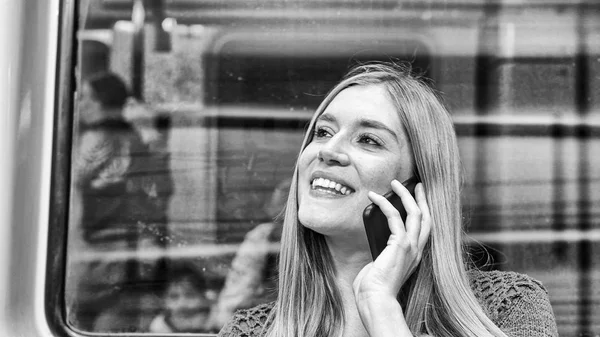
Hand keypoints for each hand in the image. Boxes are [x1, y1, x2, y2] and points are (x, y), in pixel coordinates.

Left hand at [353, 181, 430, 302]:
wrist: (375, 299)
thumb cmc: (373, 287)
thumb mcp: (380, 265)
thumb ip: (381, 254)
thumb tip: (374, 245)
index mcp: (414, 256)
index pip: (424, 229)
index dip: (423, 211)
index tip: (417, 198)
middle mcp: (417, 250)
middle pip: (426, 217)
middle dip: (421, 198)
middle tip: (416, 184)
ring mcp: (411, 247)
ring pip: (415, 213)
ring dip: (405, 194)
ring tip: (394, 183)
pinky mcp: (400, 244)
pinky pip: (394, 216)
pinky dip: (384, 203)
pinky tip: (374, 196)